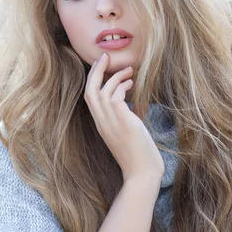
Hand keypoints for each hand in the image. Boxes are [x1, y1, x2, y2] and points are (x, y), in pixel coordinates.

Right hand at [84, 53, 164, 185]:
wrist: (142, 174)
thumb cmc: (139, 157)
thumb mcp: (128, 135)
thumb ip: (126, 120)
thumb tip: (133, 106)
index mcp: (101, 125)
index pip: (90, 98)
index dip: (94, 81)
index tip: (102, 68)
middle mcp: (102, 122)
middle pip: (90, 91)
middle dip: (96, 71)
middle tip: (105, 56)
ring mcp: (110, 122)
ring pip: (101, 91)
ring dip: (114, 76)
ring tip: (129, 70)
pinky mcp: (122, 121)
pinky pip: (115, 96)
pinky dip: (122, 85)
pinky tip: (132, 83)